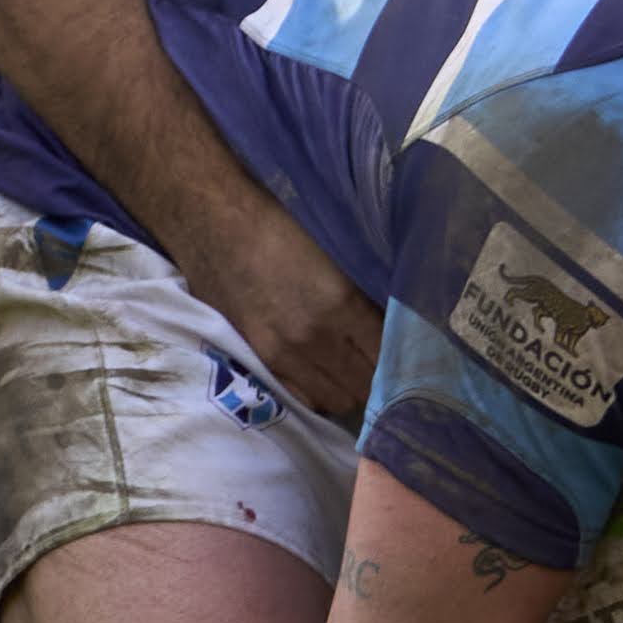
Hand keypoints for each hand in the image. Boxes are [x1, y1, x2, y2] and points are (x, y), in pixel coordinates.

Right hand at [179, 208, 383, 425]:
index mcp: (341, 304)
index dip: (403, 367)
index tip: (410, 367)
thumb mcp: (332, 260)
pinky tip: (320, 376)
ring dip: (348, 390)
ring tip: (350, 374)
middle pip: (365, 387)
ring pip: (336, 400)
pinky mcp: (258, 359)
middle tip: (381, 370)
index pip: (387, 358)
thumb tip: (383, 335)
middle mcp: (315, 338)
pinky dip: (317, 393)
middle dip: (378, 383)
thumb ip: (357, 302)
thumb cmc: (276, 227)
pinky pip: (301, 397)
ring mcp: (284, 354)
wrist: (212, 222)